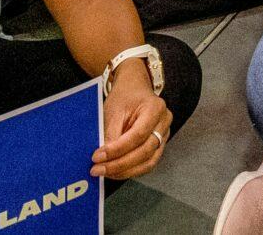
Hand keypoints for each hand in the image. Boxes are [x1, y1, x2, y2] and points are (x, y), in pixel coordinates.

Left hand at [94, 66, 171, 180]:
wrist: (135, 89)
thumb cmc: (125, 96)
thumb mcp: (114, 110)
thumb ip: (111, 133)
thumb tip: (103, 158)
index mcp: (156, 108)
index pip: (138, 135)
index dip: (117, 149)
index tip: (97, 157)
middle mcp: (164, 123)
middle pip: (145, 151)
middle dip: (119, 164)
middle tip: (98, 169)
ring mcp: (164, 136)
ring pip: (148, 162)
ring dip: (125, 171)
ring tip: (105, 173)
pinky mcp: (159, 146)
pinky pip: (147, 164)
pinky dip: (130, 170)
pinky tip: (114, 171)